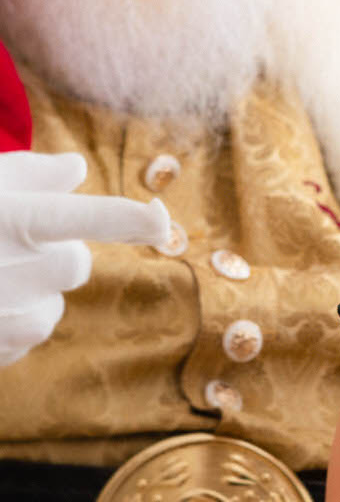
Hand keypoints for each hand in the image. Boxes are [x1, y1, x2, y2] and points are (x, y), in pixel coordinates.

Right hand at [0, 151, 169, 365]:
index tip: (161, 221)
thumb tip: (75, 169)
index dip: (129, 219)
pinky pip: (30, 333)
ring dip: (33, 288)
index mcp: (7, 221)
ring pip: (53, 302)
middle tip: (8, 243)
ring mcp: (3, 317)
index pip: (84, 217)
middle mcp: (9, 271)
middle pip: (74, 263)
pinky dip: (13, 318)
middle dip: (55, 252)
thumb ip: (26, 174)